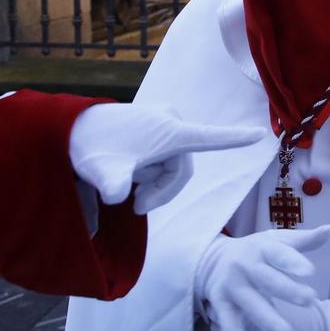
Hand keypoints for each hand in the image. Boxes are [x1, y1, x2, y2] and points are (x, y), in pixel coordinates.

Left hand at [68, 103, 264, 206]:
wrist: (69, 129)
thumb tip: (115, 199)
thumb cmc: (89, 147)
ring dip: (153, 183)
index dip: (235, 139)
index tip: (260, 136)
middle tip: (136, 207)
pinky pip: (163, 157)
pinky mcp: (154, 126)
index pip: (208, 138)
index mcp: (168, 131)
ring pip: (172, 165)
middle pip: (182, 168)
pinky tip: (129, 175)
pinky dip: (149, 173)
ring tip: (127, 187)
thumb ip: (111, 187)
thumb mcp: (102, 172)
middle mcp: (170, 122)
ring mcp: (162, 122)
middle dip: (162, 191)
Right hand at [194, 226, 329, 330]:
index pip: (279, 253)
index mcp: (261, 248)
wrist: (210, 260)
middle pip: (267, 278)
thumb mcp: (276, 242)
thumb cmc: (254, 252)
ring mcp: (231, 287)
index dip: (293, 261)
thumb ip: (304, 240)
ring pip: (249, 304)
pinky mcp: (220, 306)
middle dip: (287, 289)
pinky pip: (229, 325)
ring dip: (266, 319)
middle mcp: (245, 266)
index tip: (310, 271)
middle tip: (310, 300)